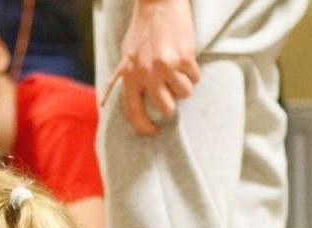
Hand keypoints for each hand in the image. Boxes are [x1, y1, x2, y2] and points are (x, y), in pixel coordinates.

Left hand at [113, 0, 200, 134]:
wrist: (158, 4)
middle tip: (172, 92)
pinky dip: (193, 71)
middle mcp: (147, 73)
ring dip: (185, 85)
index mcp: (130, 75)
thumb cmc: (143, 29)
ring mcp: (166, 66)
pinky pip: (195, 78)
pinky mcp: (184, 58)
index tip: (153, 130)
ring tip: (179, 70)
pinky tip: (186, 58)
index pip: (134, 112)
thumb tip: (116, 101)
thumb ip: (126, 77)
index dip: (144, 126)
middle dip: (172, 103)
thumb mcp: (126, 54)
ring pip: (184, 94)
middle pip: (166, 108)